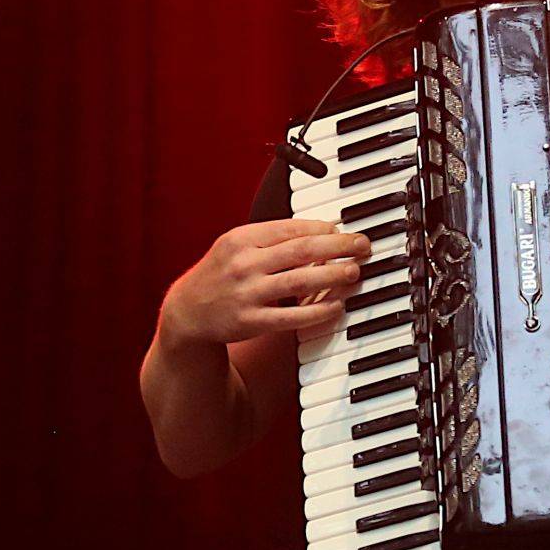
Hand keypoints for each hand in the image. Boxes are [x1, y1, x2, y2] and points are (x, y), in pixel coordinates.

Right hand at [160, 218, 370, 347]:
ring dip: (334, 276)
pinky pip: (293, 316)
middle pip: (302, 250)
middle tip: (362, 246)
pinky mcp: (252, 322)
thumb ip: (271, 239)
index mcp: (241, 238)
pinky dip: (318, 310)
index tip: (343, 231)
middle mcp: (244, 263)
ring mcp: (248, 293)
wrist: (187, 312)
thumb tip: (320, 231)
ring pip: (302, 280)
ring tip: (354, 272)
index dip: (323, 229)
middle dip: (338, 246)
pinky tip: (336, 305)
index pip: (291, 228)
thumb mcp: (236, 246)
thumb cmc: (220, 275)